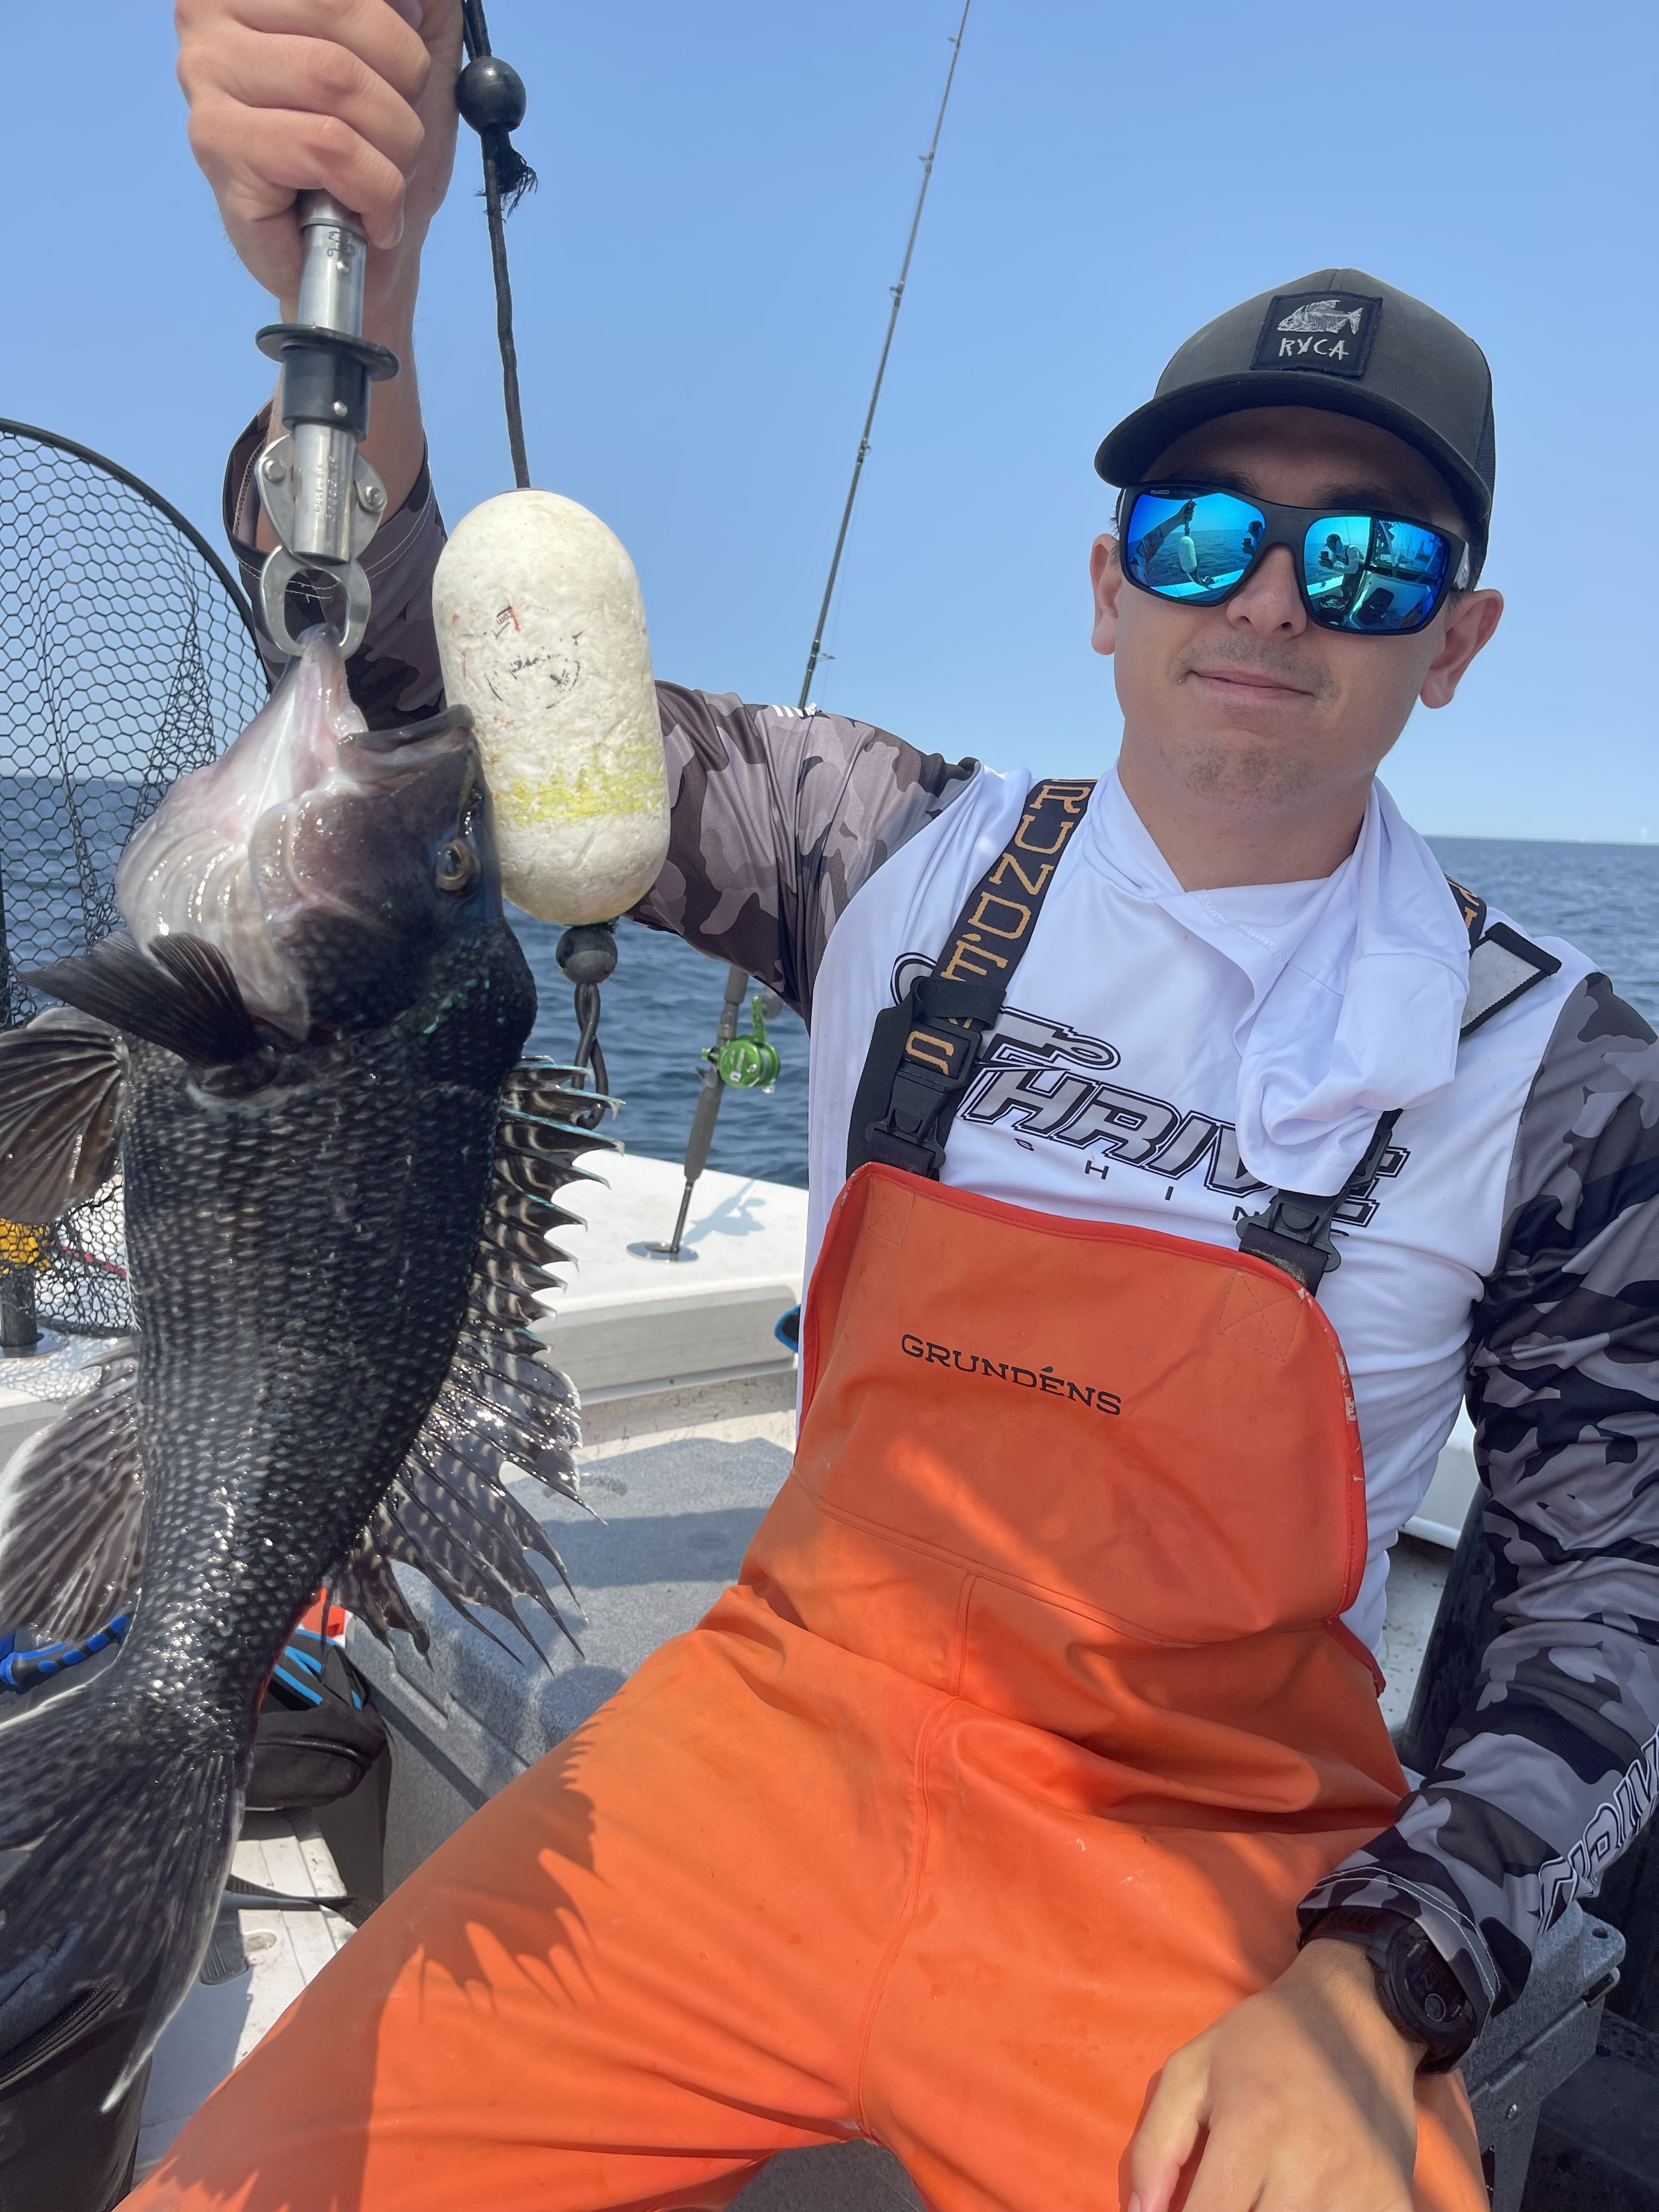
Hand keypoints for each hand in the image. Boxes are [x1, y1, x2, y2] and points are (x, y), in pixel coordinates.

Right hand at [176, 0, 463, 313]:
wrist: (366, 255)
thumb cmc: (380, 148)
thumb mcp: (418, 45)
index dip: (399, 30)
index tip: (408, 73)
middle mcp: (210, 12)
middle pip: (345, 17)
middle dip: (404, 89)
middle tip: (400, 136)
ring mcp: (205, 77)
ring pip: (336, 80)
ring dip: (394, 144)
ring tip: (386, 178)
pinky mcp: (217, 146)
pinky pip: (325, 146)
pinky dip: (375, 188)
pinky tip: (370, 212)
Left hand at [1127, 1940, 1424, 2211]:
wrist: (1359, 2015)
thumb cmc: (1264, 2042)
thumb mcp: (1192, 2070)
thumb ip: (1154, 2147)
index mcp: (1253, 2129)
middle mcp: (1309, 2168)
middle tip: (1224, 2196)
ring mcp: (1358, 2193)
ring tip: (1259, 2194)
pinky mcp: (1393, 2204)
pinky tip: (1301, 2200)